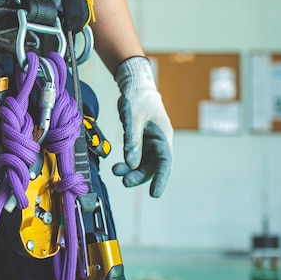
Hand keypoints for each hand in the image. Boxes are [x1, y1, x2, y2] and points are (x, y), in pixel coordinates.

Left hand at [112, 57, 172, 197]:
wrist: (134, 85)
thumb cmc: (137, 98)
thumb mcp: (133, 118)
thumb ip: (132, 141)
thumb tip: (130, 163)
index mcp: (163, 136)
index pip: (165, 162)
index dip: (161, 179)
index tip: (154, 194)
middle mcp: (158, 142)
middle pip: (151, 165)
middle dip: (138, 175)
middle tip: (123, 181)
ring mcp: (148, 142)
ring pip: (141, 163)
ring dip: (130, 170)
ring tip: (115, 171)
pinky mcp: (139, 140)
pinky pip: (134, 156)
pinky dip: (126, 162)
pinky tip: (116, 166)